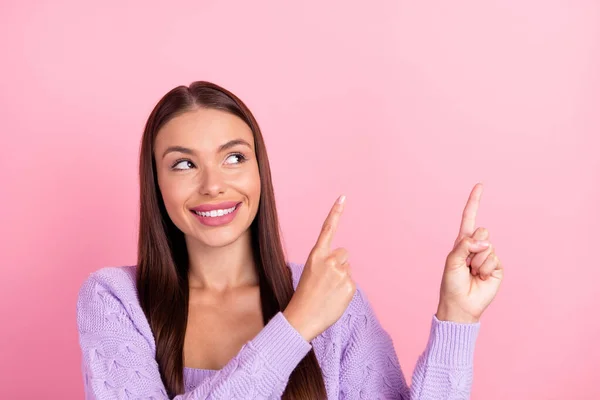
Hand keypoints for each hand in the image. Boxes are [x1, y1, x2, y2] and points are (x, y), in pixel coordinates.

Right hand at [284, 195, 355, 341]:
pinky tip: (334, 299)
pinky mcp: (349, 285)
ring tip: (328, 292)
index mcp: (315, 255)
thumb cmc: (305, 297)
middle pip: (344, 254)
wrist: (302, 318)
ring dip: (342, 278)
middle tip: (327, 281)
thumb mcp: (312, 274)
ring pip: (348, 269)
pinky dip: (345, 291)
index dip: (336, 212)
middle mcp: (329, 260)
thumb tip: (342, 266)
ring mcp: (340, 272)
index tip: (343, 197)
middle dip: (340, 264)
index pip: (327, 229)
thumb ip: (326, 265)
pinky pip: (352, 283)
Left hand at [436, 183, 503, 322]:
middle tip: (467, 263)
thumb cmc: (451, 283)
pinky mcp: (497, 267)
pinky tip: (480, 277)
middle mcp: (476, 247)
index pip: (469, 218)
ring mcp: (488, 257)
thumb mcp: (452, 260)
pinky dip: (485, 268)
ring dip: (477, 261)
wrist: (461, 304)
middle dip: (474, 245)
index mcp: (462, 242)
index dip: (474, 201)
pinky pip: (494, 259)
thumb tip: (485, 240)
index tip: (480, 185)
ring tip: (472, 273)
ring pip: (488, 246)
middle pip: (482, 231)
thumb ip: (465, 245)